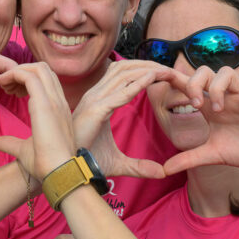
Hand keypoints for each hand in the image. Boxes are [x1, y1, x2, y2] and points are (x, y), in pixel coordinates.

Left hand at [0, 62, 75, 179]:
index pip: (46, 80)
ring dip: (17, 70)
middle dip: (22, 69)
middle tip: (5, 83)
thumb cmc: (46, 165)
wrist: (60, 173)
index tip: (11, 90)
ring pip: (37, 68)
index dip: (27, 78)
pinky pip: (29, 76)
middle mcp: (58, 100)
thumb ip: (7, 143)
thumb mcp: (22, 150)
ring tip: (2, 82)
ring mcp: (54, 100)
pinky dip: (13, 74)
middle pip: (42, 68)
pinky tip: (2, 83)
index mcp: (57, 109)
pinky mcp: (45, 104)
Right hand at [73, 61, 167, 178]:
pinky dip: (138, 84)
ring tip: (167, 71)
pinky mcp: (95, 112)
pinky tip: (154, 79)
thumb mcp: (117, 162)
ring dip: (147, 70)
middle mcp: (94, 96)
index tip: (165, 74)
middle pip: (124, 68)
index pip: (122, 74)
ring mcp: (93, 102)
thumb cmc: (86, 163)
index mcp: (98, 100)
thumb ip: (139, 166)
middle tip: (172, 71)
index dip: (143, 69)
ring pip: (123, 75)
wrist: (66, 172)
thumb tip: (162, 173)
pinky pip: (119, 94)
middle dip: (148, 65)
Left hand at [161, 69, 238, 174]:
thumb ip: (188, 159)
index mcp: (210, 106)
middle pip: (205, 72)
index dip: (172, 76)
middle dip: (195, 83)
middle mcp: (225, 97)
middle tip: (195, 105)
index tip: (156, 75)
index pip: (188, 85)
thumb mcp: (212, 155)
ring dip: (218, 88)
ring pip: (227, 74)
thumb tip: (163, 170)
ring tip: (218, 110)